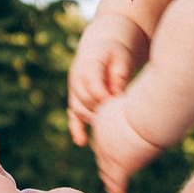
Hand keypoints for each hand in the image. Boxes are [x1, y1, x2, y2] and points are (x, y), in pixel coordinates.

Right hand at [69, 22, 138, 147]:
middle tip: (117, 116)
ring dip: (93, 119)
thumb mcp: (121, 58)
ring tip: (109, 128)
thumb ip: (119, 74)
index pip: (92, 84)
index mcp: (88, 65)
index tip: (118, 102)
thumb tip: (118, 95)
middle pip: (85, 99)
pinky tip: (82, 142)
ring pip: (78, 110)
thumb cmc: (115, 55)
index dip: (104, 96)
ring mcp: (74, 91)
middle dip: (100, 109)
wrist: (102, 50)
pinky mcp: (75, 100)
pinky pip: (72, 116)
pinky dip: (76, 129)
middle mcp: (76, 79)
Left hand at [89, 95, 162, 192]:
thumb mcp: (139, 100)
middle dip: (104, 165)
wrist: (146, 115)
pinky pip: (117, 183)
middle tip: (106, 175)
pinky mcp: (121, 166)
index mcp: (103, 119)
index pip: (102, 138)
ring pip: (107, 171)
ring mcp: (109, 153)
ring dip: (110, 181)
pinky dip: (117, 192)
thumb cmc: (148, 103)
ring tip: (111, 189)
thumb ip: (140, 107)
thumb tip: (154, 104)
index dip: (104, 148)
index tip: (107, 152)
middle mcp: (102, 138)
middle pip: (102, 156)